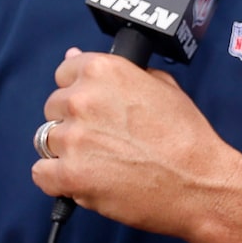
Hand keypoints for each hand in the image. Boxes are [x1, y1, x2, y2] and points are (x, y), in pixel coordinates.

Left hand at [28, 48, 241, 237]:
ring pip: (46, 142)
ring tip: (100, 164)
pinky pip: (41, 175)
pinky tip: (84, 182)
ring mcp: (74, 138)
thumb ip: (116, 72)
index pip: (64, 74)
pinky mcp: (71, 175)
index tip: (92, 110)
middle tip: (104, 142)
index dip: (78, 93)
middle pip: (53, 109)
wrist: (200, 184)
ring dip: (66, 153)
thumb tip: (77, 58)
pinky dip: (58, 182)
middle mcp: (82, 99)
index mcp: (103, 71)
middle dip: (73, 124)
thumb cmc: (187, 138)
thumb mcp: (162, 86)